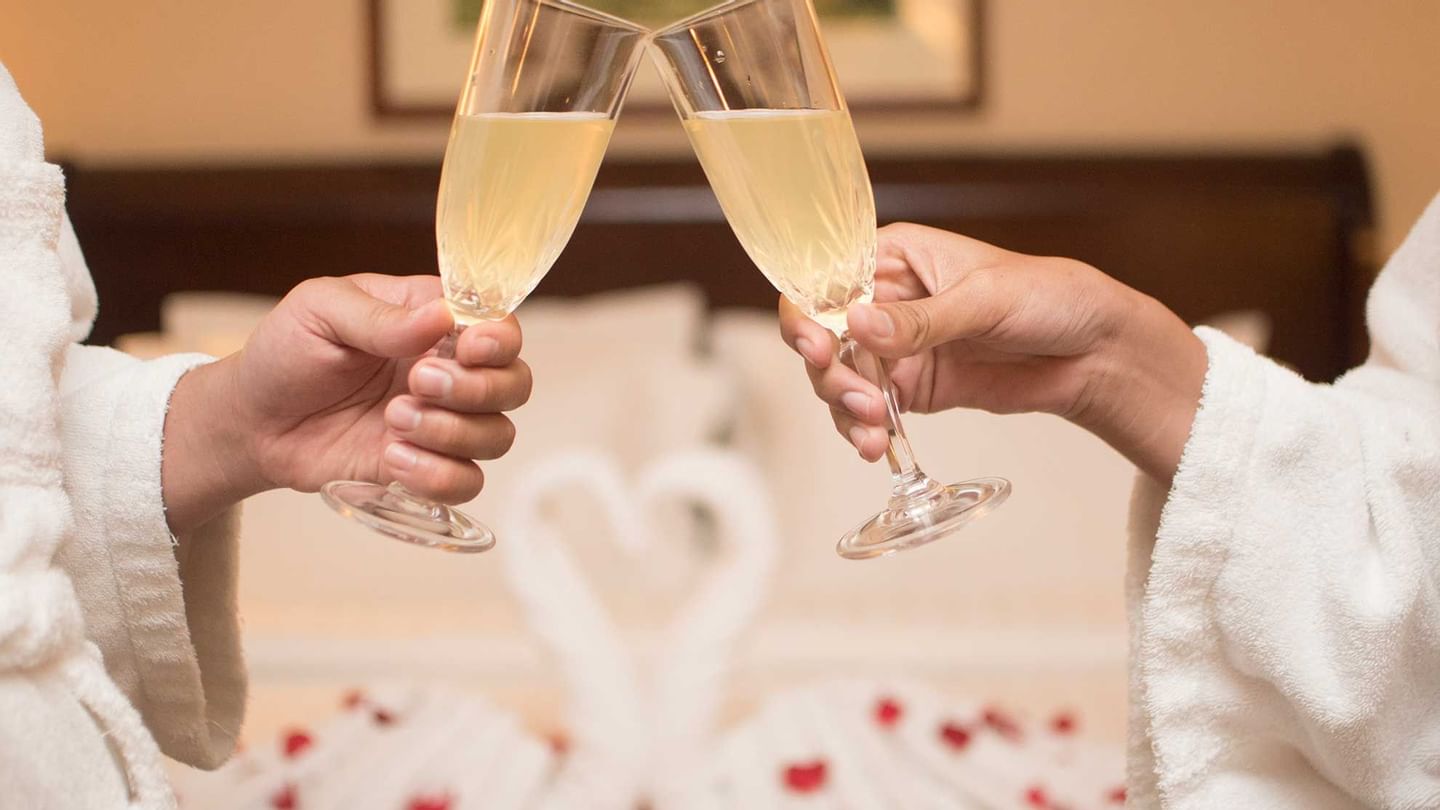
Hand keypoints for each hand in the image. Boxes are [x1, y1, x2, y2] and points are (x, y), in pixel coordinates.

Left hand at [162, 274, 530, 533]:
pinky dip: (438, 475)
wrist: (250, 422)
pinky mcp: (424, 467)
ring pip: (498, 436)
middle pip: (514, 384)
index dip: (499, 340)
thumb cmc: (284, 354)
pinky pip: (466, 482)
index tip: (469, 347)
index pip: (499, 325)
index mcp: (432, 320)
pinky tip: (392, 459)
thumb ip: (381, 317)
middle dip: (476, 389)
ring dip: (453, 433)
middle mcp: (450, 371)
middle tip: (417, 384)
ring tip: (392, 422)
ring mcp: (441, 423)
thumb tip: (442, 317)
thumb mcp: (320, 311)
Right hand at [778, 223, 1205, 482]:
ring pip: (837, 377)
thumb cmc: (1049, 297)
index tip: (816, 345)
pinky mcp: (910, 389)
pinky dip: (861, 430)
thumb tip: (858, 324)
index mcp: (894, 256)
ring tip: (873, 429)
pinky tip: (874, 444)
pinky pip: (866, 411)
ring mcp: (894, 348)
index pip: (826, 277)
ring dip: (843, 406)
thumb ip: (921, 319)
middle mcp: (884, 300)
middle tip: (857, 398)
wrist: (1094, 352)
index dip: (808, 310)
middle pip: (821, 333)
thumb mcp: (985, 299)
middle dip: (829, 370)